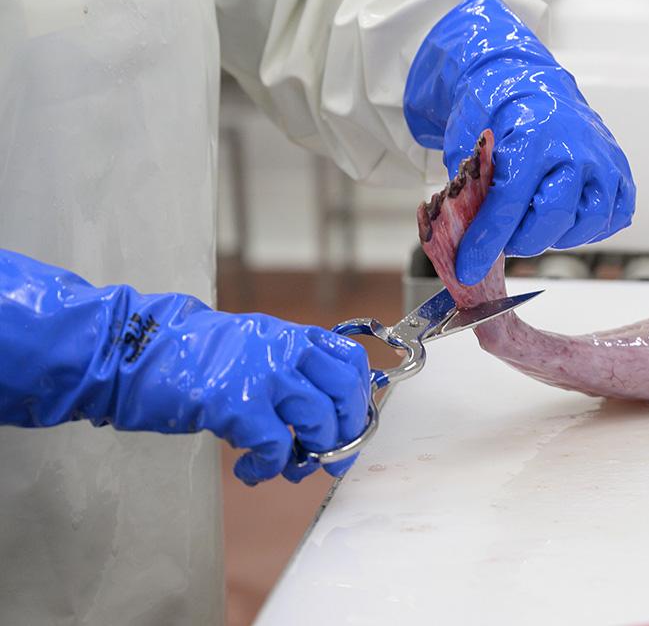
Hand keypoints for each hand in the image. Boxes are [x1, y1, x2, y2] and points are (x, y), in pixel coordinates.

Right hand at [0, 249, 371, 485]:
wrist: (132, 350)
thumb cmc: (185, 354)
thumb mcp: (249, 345)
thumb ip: (284, 368)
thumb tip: (315, 412)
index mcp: (289, 335)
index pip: (349, 360)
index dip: (358, 397)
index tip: (350, 422)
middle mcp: (284, 349)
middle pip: (344, 393)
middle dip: (345, 432)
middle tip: (333, 457)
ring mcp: (263, 375)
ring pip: (318, 421)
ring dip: (312, 454)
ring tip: (292, 469)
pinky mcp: (236, 404)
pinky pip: (276, 447)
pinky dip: (269, 467)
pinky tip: (253, 471)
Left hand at [404, 0, 635, 284]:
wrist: (526, 81)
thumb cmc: (496, 113)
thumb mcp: (470, 147)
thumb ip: (472, 193)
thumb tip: (466, 243)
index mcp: (534, 136)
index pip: (511, 204)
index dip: (487, 242)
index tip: (469, 268)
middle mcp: (576, 147)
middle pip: (554, 217)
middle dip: (522, 241)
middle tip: (505, 238)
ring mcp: (604, 159)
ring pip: (588, 222)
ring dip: (557, 234)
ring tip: (535, 222)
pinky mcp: (620, 170)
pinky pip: (613, 217)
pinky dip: (588, 227)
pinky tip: (565, 218)